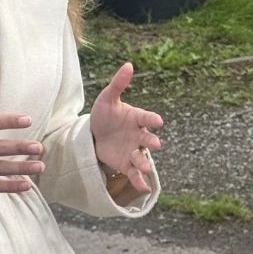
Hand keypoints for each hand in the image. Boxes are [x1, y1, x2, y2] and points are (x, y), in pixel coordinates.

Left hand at [90, 62, 163, 192]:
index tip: (157, 121)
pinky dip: (139, 181)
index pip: (146, 118)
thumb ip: (118, 84)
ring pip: (142, 158)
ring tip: (146, 169)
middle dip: (151, 143)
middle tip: (154, 145)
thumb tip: (129, 64)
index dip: (151, 119)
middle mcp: (138, 136)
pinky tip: (143, 188)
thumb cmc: (105, 113)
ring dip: (145, 163)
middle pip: (147, 140)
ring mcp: (133, 151)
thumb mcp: (107, 98)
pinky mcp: (126, 164)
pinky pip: (134, 173)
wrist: (94, 133)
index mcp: (136, 118)